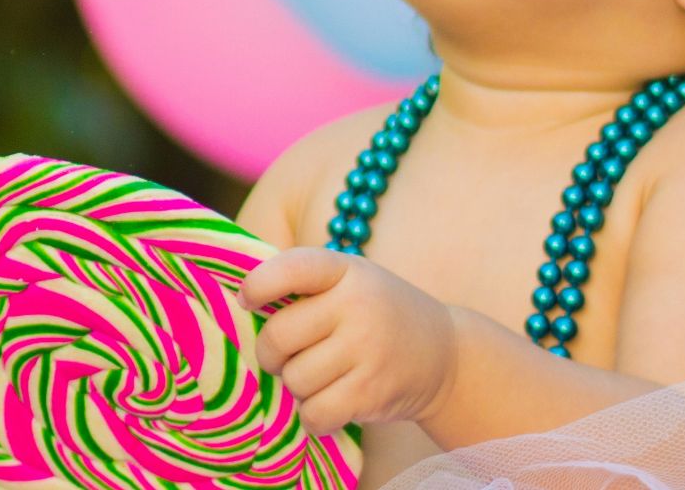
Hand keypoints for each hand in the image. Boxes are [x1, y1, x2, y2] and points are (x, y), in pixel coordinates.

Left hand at [238, 248, 458, 434]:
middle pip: (278, 336)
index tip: (247, 301)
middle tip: (290, 356)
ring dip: (299, 387)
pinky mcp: (371, 391)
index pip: (291, 268)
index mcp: (346, 270)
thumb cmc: (379, 316)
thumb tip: (239, 302)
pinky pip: (314, 413)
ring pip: (294, 380)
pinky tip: (330, 404)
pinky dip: (314, 417)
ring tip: (325, 377)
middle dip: (273, 354)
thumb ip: (305, 287)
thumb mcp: (352, 282)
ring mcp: (366, 348)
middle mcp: (358, 304)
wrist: (445, 355)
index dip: (258, 285)